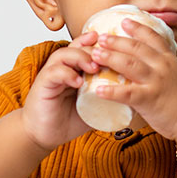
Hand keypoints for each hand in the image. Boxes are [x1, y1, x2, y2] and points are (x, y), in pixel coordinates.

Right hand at [19, 33, 107, 150]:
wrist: (45, 135)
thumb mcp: (95, 106)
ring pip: (64, 54)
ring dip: (80, 58)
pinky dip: (66, 74)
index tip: (113, 42)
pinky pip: (54, 72)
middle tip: (107, 56)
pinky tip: (78, 82)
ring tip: (94, 68)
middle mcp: (62, 67)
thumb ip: (109, 98)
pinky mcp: (43, 84)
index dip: (99, 43)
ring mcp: (51, 74)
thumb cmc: (69, 120)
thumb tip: (134, 97)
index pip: (86, 48)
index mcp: (75, 69)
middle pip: (77, 46)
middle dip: (93, 48)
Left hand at [86, 20, 176, 137]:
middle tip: (101, 38)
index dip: (137, 28)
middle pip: (136, 47)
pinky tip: (98, 90)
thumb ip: (164, 70)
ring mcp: (156, 81)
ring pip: (129, 64)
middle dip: (116, 41)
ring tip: (95, 54)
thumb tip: (149, 67)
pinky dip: (111, 91)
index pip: (153, 37)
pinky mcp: (150, 99)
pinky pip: (127, 93)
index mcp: (169, 60)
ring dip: (110, 57)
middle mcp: (162, 66)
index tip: (124, 21)